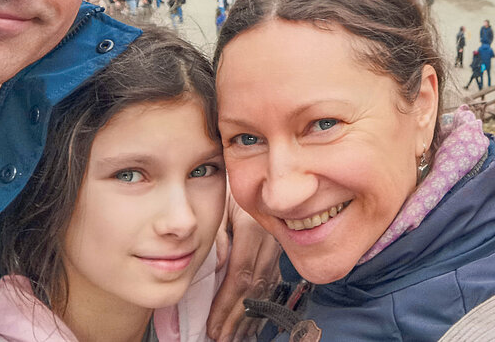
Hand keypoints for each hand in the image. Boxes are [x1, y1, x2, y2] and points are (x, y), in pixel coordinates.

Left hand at [207, 192, 281, 341]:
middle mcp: (271, 239)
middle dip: (237, 317)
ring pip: (267, 288)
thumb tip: (219, 265)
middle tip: (222, 338)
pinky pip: (274, 281)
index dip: (226, 305)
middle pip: (255, 288)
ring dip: (251, 316)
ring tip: (236, 336)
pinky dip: (263, 303)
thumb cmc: (233, 182)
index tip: (213, 325)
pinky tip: (254, 318)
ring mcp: (279, 246)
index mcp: (254, 227)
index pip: (240, 276)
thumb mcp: (221, 200)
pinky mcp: (282, 250)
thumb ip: (218, 233)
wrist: (262, 168)